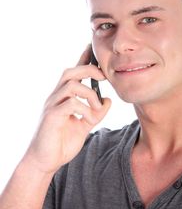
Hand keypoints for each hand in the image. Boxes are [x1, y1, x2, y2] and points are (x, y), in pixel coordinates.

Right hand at [24, 45, 110, 173]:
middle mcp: (56, 97)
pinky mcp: (51, 116)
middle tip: (104, 76)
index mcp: (64, 97)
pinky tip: (89, 118)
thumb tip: (109, 100)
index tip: (92, 47)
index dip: (83, 58)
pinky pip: (70, 103)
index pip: (73, 73)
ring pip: (71, 84)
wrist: (46, 161)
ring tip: (97, 107)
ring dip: (90, 94)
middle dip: (88, 69)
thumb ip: (96, 113)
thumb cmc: (62, 142)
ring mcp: (52, 105)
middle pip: (70, 71)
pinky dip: (85, 109)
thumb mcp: (85, 125)